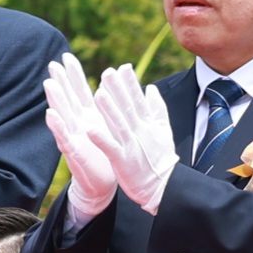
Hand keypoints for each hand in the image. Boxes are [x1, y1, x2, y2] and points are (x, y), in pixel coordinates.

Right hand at [43, 55, 114, 220]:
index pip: (79, 91)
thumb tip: (112, 85)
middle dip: (60, 81)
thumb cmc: (106, 154)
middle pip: (67, 98)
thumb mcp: (110, 126)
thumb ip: (109, 107)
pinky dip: (57, 126)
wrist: (103, 183)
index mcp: (88, 117)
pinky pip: (63, 138)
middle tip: (53, 63)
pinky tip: (50, 114)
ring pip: (62, 116)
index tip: (67, 56)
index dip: (73, 75)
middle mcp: (77, 125)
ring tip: (49, 83)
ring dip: (55, 100)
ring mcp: (73, 138)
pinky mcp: (73, 154)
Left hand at [93, 66, 175, 213]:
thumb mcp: (163, 130)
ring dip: (109, 110)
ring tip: (98, 93)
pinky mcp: (123, 161)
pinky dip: (101, 139)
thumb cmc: (159, 157)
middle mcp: (140, 132)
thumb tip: (151, 87)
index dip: (130, 83)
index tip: (123, 67)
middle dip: (118, 90)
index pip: (138, 100)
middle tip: (108, 72)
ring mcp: (131, 145)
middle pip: (128, 108)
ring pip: (118, 124)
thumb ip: (157, 108)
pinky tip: (90, 130)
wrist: (162, 186)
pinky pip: (110, 148)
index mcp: (147, 124)